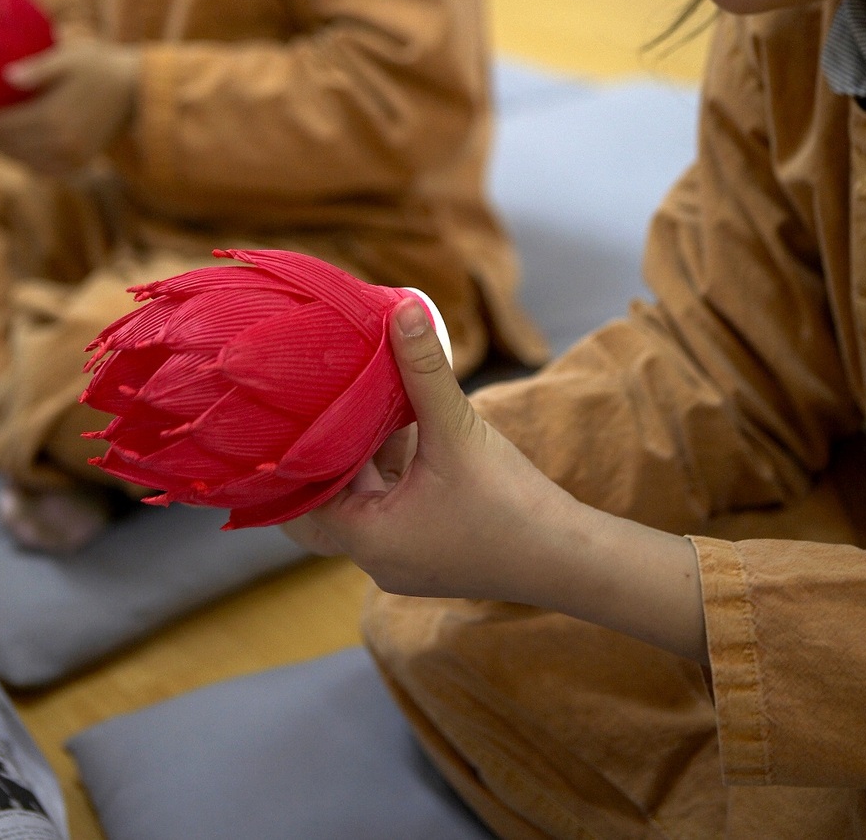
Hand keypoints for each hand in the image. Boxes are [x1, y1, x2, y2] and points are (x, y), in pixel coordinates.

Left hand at [0, 38, 139, 174]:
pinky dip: (20, 156)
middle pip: (4, 145)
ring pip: (19, 158)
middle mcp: (60, 144)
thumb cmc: (101, 66)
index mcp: (54, 118)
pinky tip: (12, 141)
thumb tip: (7, 77)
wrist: (138, 90)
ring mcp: (70, 157)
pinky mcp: (78, 162)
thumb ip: (39, 68)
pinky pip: (38, 167)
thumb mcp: (71, 56)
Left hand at [284, 298, 584, 599]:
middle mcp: (376, 558)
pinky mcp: (431, 550)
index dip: (296, 447)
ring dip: (366, 454)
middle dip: (333, 444)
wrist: (571, 559)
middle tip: (323, 394)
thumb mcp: (458, 428)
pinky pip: (394, 507)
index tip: (294, 404)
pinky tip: (405, 427)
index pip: (302, 495)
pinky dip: (393, 471)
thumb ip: (424, 368)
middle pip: (332, 495)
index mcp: (367, 539)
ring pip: (365, 498)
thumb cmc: (510, 504)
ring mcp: (405, 558)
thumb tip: (400, 306)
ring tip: (363, 398)